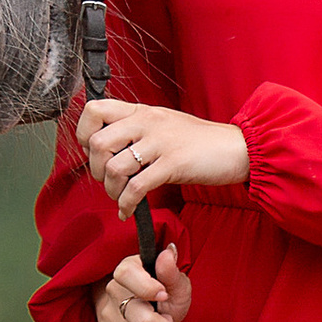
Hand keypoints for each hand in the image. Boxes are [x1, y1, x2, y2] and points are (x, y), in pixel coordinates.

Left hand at [77, 98, 249, 215]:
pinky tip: (129, 211)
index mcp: (142, 111)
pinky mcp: (173, 164)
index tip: (94, 152)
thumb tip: (107, 146)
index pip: (94, 109)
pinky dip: (126, 204)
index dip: (84, 134)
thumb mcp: (164, 124)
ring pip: (113, 167)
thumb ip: (136, 129)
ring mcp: (160, 142)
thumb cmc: (200, 141)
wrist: (237, 148)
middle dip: (95, 170)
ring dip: (110, 190)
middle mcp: (147, 122)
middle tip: (108, 181)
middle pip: (97, 143)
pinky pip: (136, 187)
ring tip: (121, 197)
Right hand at [93, 249, 192, 321]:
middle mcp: (112, 292)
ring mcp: (105, 317)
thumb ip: (172, 271)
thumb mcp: (175, 283)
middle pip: (141, 321)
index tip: (164, 296)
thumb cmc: (164, 296)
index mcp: (128, 270)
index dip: (146, 287)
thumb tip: (169, 253)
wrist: (148, 314)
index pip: (125, 274)